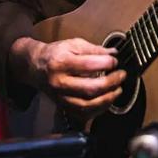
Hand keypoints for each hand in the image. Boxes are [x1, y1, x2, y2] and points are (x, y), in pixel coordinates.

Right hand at [10, 37, 125, 120]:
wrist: (35, 66)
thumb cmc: (56, 54)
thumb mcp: (73, 44)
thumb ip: (94, 49)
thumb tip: (114, 54)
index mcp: (61, 63)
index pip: (88, 65)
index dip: (106, 63)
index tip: (115, 60)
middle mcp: (59, 82)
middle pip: (89, 88)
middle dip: (111, 83)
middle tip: (121, 75)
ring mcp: (60, 97)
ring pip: (87, 105)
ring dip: (107, 99)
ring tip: (118, 89)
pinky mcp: (63, 106)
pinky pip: (83, 113)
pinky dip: (99, 108)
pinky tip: (107, 99)